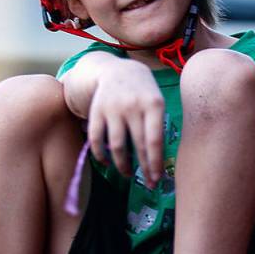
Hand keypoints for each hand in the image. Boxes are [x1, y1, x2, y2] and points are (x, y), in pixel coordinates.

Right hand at [86, 59, 164, 186]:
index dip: (155, 162)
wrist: (119, 70)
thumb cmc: (144, 93)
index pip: (154, 140)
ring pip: (116, 145)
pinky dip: (100, 154)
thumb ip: (158, 128)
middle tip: (149, 183)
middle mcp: (133, 106)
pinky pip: (96, 138)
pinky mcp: (97, 110)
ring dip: (122, 164)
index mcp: (154, 105)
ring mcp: (113, 108)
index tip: (157, 178)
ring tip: (127, 173)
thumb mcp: (157, 103)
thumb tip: (158, 162)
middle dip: (144, 168)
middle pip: (138, 145)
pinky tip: (106, 162)